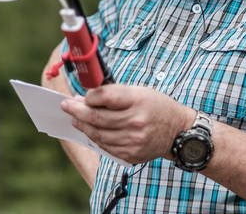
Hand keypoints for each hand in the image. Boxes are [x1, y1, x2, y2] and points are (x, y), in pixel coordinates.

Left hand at [61, 84, 194, 164]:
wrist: (179, 131)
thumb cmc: (157, 106)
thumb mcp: (139, 92)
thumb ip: (113, 94)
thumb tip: (85, 99)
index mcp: (138, 100)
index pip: (104, 96)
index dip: (89, 96)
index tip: (81, 96)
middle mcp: (135, 121)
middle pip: (97, 117)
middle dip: (77, 111)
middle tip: (66, 106)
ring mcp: (133, 140)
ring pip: (98, 134)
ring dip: (82, 126)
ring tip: (75, 119)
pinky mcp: (132, 154)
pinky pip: (106, 147)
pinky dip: (95, 138)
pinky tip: (90, 131)